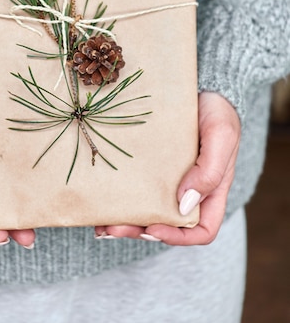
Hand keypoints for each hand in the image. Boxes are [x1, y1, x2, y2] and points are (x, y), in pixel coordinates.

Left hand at [95, 91, 240, 244]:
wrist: (202, 85)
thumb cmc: (217, 111)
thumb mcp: (221, 137)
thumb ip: (209, 171)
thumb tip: (184, 205)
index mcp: (211, 190)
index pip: (202, 229)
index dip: (178, 236)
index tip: (153, 227)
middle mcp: (188, 190)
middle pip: (167, 224)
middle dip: (139, 231)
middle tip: (113, 229)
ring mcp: (168, 178)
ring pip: (147, 210)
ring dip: (124, 221)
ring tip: (101, 224)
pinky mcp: (150, 163)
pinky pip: (134, 185)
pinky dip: (119, 197)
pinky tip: (101, 199)